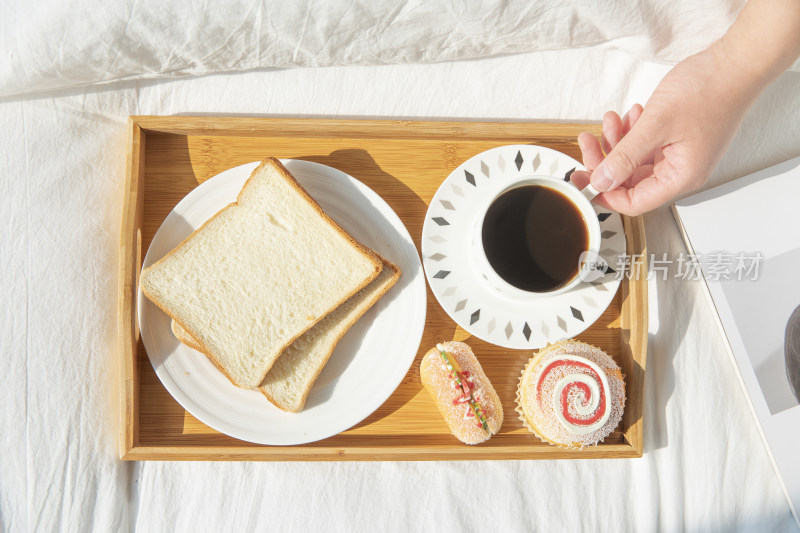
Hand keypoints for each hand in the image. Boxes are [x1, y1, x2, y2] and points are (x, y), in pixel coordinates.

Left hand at [571, 44, 760, 215]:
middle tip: (586, 143)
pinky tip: (630, 115)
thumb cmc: (709, 90)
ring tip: (610, 120)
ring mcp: (680, 154)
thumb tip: (602, 181)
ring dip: (618, 142)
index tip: (583, 179)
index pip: (634, 203)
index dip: (605, 194)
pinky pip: (645, 145)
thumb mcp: (655, 125)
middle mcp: (681, 171)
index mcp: (680, 177)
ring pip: (635, 160)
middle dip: (606, 161)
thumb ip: (624, 157)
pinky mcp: (677, 138)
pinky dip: (632, 132)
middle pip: (630, 181)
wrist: (735, 62)